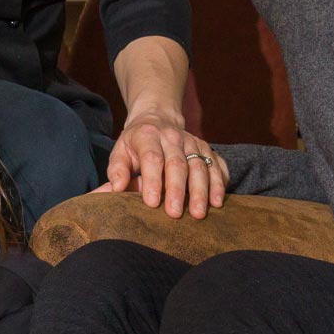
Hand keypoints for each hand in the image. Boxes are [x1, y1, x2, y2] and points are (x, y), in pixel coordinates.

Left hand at [104, 110, 226, 218]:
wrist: (157, 119)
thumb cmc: (136, 145)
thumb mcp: (120, 152)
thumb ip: (117, 171)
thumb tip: (115, 190)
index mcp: (148, 136)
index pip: (152, 158)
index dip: (152, 180)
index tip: (152, 203)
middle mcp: (172, 137)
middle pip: (177, 164)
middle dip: (177, 190)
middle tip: (175, 214)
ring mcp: (193, 142)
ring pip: (200, 166)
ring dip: (201, 191)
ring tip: (199, 213)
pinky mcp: (207, 148)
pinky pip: (217, 165)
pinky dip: (219, 183)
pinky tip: (217, 201)